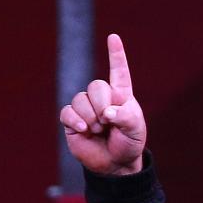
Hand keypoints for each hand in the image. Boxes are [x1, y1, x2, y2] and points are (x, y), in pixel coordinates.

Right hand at [59, 33, 145, 174]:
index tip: (114, 38)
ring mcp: (85, 108)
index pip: (118, 71)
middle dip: (102, 104)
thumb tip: (107, 113)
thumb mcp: (135, 129)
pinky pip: (67, 112)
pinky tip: (84, 130)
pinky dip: (76, 120)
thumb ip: (125, 117)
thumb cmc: (129, 143)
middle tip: (108, 122)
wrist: (116, 165)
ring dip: (91, 116)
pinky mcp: (72, 120)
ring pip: (81, 99)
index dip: (116, 55)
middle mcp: (102, 98)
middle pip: (95, 86)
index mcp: (120, 95)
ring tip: (99, 130)